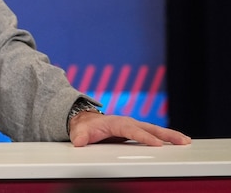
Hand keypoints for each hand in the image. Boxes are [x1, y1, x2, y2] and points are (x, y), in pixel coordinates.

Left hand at [69, 111, 190, 146]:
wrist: (86, 121)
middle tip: (182, 141)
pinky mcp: (137, 131)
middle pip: (149, 128)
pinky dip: (167, 137)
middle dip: (166, 135)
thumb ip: (80, 136)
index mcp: (116, 123)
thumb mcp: (80, 131)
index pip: (132, 131)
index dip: (145, 137)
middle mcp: (127, 122)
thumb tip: (79, 142)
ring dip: (171, 135)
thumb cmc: (85, 127)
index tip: (157, 144)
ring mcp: (134, 126)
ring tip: (186, 141)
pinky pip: (154, 134)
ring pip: (155, 130)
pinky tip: (178, 142)